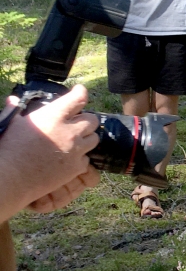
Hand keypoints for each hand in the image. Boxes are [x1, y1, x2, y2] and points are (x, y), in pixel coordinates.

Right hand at [0, 86, 99, 218]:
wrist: (8, 180)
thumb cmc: (8, 150)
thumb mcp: (10, 125)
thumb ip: (14, 111)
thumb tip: (12, 99)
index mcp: (53, 116)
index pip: (78, 98)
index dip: (80, 92)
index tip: (79, 90)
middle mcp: (69, 131)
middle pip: (92, 120)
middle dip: (85, 120)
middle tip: (75, 123)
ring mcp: (75, 150)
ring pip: (94, 139)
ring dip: (85, 139)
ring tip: (73, 142)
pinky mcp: (75, 168)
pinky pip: (86, 159)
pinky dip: (79, 159)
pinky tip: (67, 159)